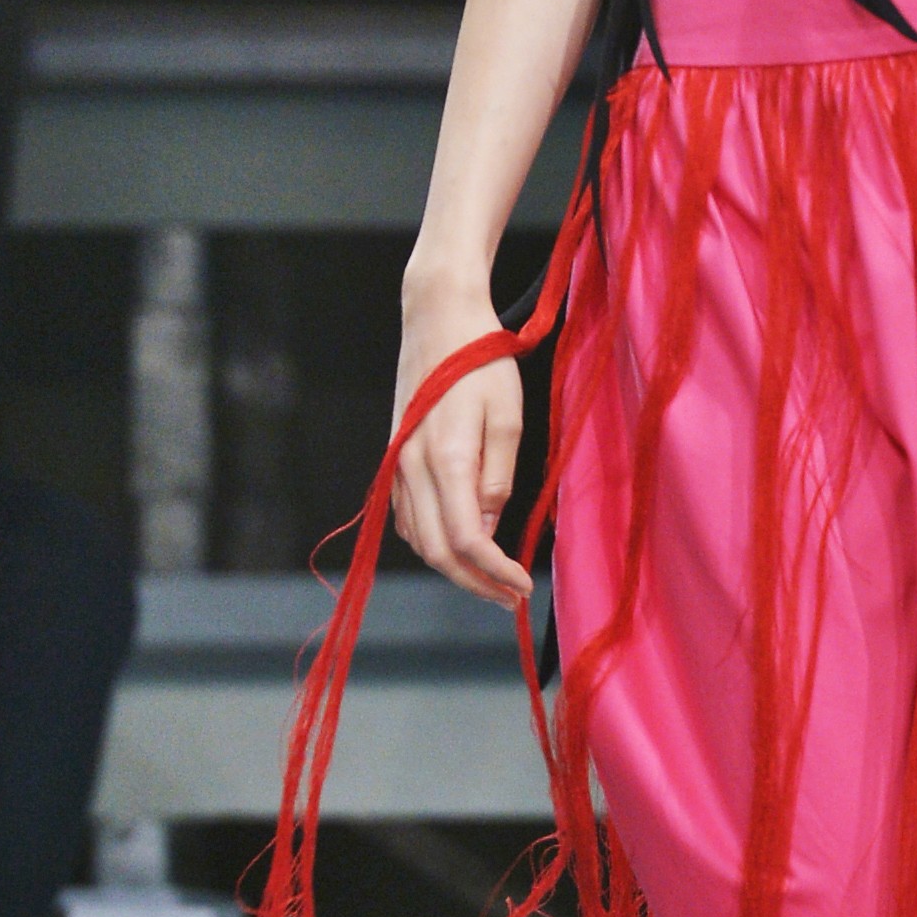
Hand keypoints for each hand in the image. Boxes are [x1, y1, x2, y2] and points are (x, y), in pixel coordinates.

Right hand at [390, 279, 529, 606]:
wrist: (438, 319)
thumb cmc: (482, 362)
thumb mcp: (507, 417)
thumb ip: (497, 480)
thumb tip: (488, 530)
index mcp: (444, 461)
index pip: (465, 541)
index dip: (495, 573)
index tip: (524, 587)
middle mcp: (410, 469)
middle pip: (436, 552)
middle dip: (475, 583)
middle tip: (511, 596)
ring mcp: (395, 465)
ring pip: (417, 539)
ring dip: (453, 567)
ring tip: (492, 577)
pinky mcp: (392, 458)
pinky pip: (406, 517)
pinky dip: (431, 541)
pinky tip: (460, 544)